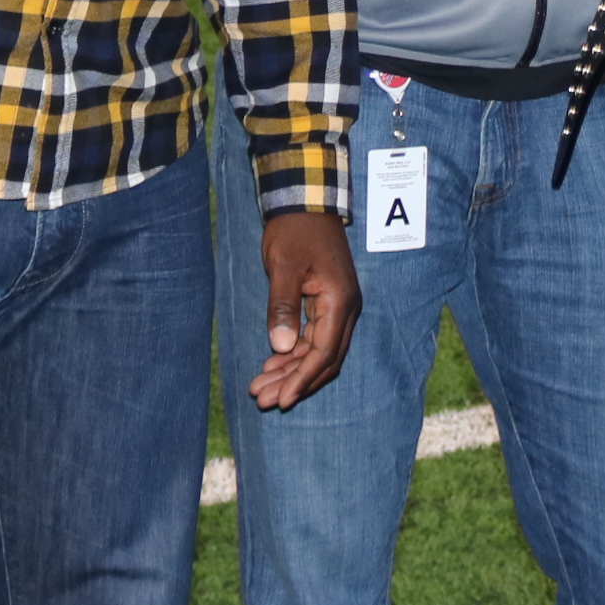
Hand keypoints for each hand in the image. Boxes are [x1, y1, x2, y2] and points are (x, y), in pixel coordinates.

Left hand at [250, 213, 359, 409]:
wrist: (305, 204)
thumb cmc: (295, 232)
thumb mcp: (284, 267)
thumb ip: (282, 306)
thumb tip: (279, 347)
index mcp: (340, 301)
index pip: (324, 352)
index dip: (302, 378)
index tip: (282, 399)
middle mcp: (344, 309)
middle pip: (323, 359)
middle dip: (294, 382)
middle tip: (263, 400)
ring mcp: (336, 308)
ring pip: (316, 352)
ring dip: (291, 372)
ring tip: (260, 389)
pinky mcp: (325, 305)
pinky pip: (312, 339)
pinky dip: (292, 355)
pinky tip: (270, 366)